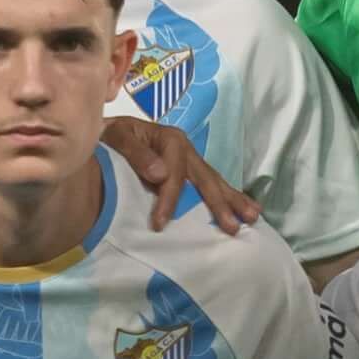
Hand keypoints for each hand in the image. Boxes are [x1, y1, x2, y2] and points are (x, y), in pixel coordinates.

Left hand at [99, 117, 258, 232]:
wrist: (106, 132)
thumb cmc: (110, 136)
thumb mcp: (116, 137)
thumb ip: (135, 153)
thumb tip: (160, 175)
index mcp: (170, 139)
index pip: (174, 174)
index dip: (169, 199)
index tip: (159, 223)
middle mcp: (185, 148)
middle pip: (206, 177)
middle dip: (220, 203)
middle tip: (232, 227)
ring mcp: (190, 158)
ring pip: (215, 181)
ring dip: (233, 200)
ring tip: (253, 217)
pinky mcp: (189, 168)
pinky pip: (209, 183)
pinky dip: (225, 197)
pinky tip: (240, 210)